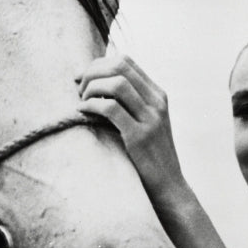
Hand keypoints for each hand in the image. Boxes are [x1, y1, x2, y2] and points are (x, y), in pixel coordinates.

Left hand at [75, 52, 185, 204]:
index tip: (81, 78)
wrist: (169, 186)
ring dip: (91, 88)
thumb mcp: (145, 124)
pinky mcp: (139, 136)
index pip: (125, 61)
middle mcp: (157, 102)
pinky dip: (91, 106)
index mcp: (158, 95)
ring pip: (116, 84)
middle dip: (92, 73)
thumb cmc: (149, 156)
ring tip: (81, 102)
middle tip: (78, 89)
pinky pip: (110, 108)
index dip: (98, 64)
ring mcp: (150, 118)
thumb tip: (97, 87)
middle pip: (119, 67)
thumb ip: (129, 104)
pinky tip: (82, 113)